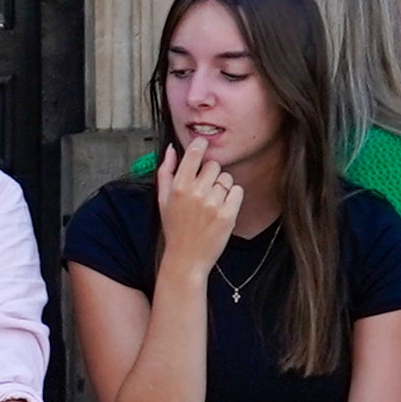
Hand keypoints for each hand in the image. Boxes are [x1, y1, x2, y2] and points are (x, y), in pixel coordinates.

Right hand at [150, 144, 241, 275]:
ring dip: (223, 187)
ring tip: (212, 202)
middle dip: (211, 174)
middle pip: (214, 166)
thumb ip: (166, 172)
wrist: (186, 258)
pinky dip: (233, 197)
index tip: (203, 143)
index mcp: (178, 186)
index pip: (194, 154)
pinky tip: (222, 208)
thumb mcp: (162, 199)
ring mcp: (213, 204)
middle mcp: (196, 193)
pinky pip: (238, 191)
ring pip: (227, 178)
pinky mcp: (228, 214)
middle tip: (205, 189)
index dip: (200, 145)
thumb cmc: (174, 228)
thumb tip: (172, 149)